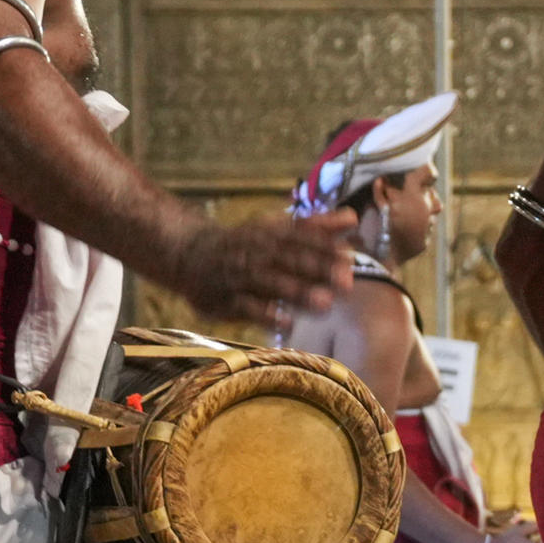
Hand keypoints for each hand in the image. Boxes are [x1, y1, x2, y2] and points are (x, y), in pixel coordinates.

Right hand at [160, 208, 347, 322]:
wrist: (191, 255)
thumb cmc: (246, 243)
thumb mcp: (276, 229)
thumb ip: (315, 226)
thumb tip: (352, 218)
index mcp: (268, 232)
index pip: (299, 236)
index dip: (324, 246)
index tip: (349, 257)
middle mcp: (253, 251)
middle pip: (287, 259)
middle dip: (317, 269)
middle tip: (346, 282)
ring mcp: (238, 275)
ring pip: (269, 283)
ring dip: (296, 292)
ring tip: (324, 303)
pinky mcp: (224, 299)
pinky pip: (245, 307)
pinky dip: (265, 314)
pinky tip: (287, 323)